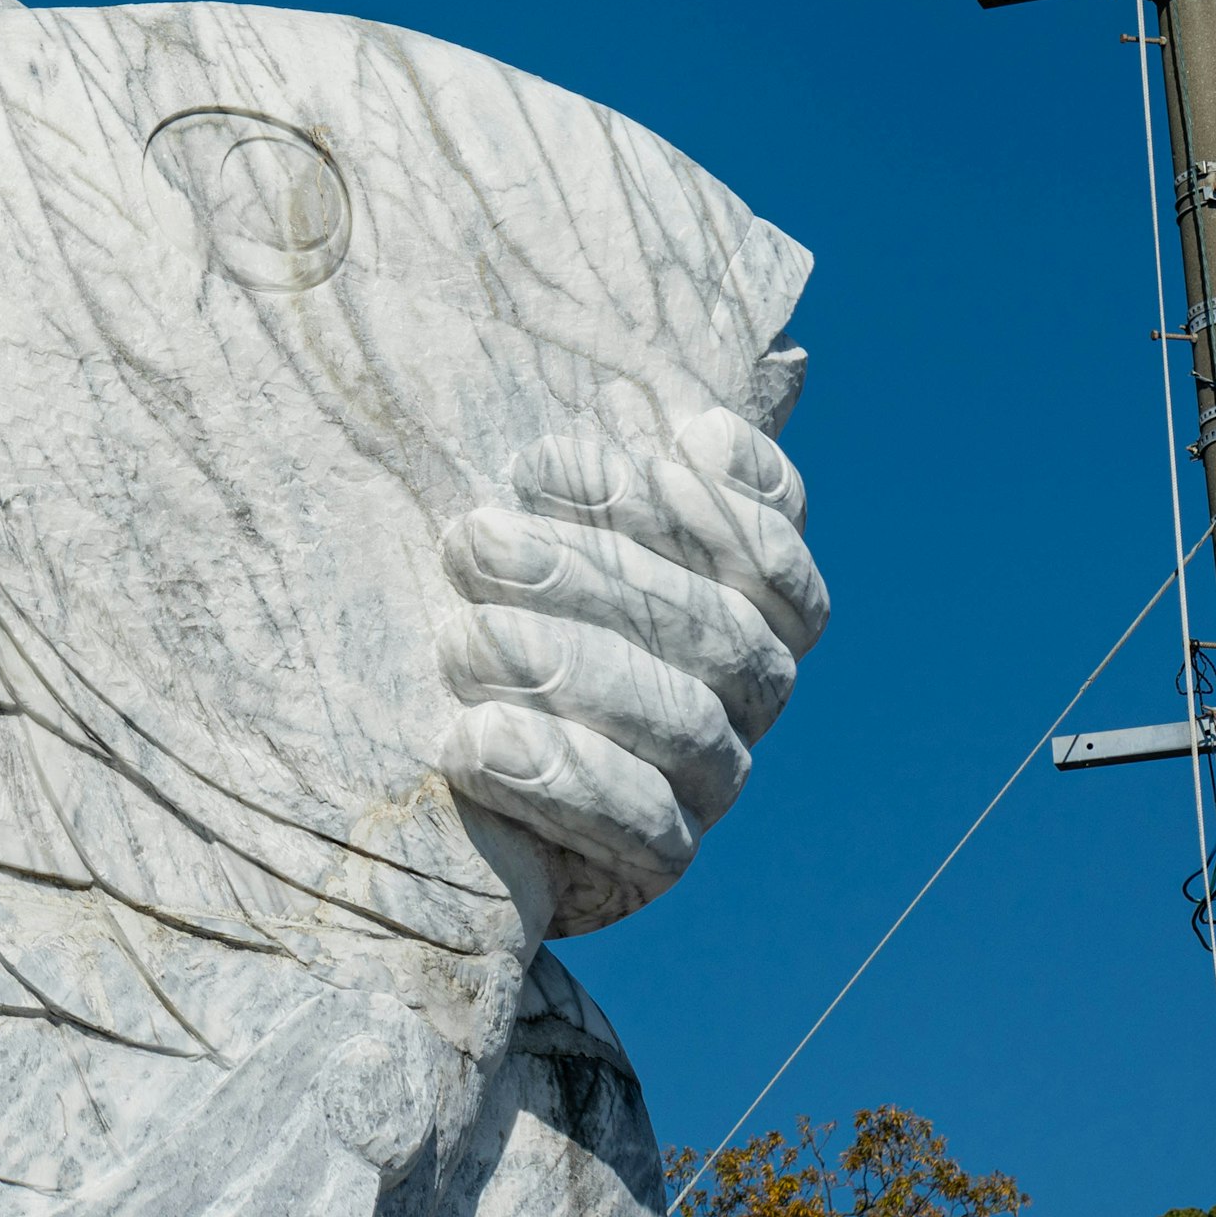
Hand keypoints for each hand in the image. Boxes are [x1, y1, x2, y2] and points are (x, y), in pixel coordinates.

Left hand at [433, 380, 826, 932]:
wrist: (426, 761)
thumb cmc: (488, 594)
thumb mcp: (539, 509)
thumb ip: (639, 439)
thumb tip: (789, 354)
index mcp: (737, 591)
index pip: (767, 536)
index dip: (701, 493)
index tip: (584, 447)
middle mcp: (744, 685)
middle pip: (723, 627)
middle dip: (597, 572)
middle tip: (473, 536)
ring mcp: (710, 779)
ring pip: (689, 720)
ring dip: (574, 668)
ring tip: (462, 635)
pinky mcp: (651, 862)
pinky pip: (644, 828)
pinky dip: (561, 777)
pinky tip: (472, 739)